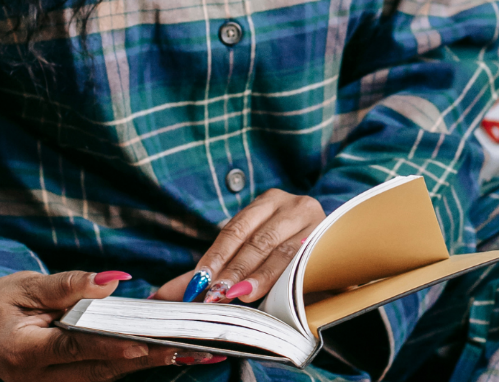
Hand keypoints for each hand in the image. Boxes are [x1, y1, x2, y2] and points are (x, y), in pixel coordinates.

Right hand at [0, 270, 223, 379]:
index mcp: (21, 352)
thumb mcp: (28, 285)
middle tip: (181, 346)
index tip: (143, 343)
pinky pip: (98, 375)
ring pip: (102, 377)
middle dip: (140, 359)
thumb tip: (111, 280)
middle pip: (95, 370)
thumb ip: (69, 285)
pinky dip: (128, 364)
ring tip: (185, 352)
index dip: (110, 346)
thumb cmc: (0, 301)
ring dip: (142, 365)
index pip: (73, 348)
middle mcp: (33, 378)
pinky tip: (161, 353)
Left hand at [155, 189, 324, 304]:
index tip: (196, 283)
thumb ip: (210, 272)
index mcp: (270, 202)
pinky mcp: (331, 241)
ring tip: (235, 296)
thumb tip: (163, 294)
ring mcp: (316, 221)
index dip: (215, 256)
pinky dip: (283, 278)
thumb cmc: (285, 254)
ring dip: (256, 276)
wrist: (335, 257)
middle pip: (257, 240)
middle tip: (212, 295)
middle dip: (233, 270)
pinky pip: (304, 261)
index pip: (236, 229)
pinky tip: (267, 291)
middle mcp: (294, 204)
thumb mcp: (247, 255)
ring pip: (281, 251)